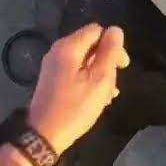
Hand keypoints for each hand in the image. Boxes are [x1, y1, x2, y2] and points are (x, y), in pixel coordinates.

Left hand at [26, 23, 130, 152]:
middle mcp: (58, 50)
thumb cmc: (75, 107)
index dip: (114, 45)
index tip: (122, 67)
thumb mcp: (100, 79)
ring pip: (84, 60)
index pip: (98, 30)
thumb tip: (116, 30)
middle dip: (107, 61)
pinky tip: (95, 98)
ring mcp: (52, 65)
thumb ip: (110, 52)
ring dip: (99, 73)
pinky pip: (75, 71)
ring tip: (107, 95)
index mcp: (69, 47)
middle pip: (91, 44)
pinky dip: (87, 79)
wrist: (43, 135)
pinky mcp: (51, 79)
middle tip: (114, 84)